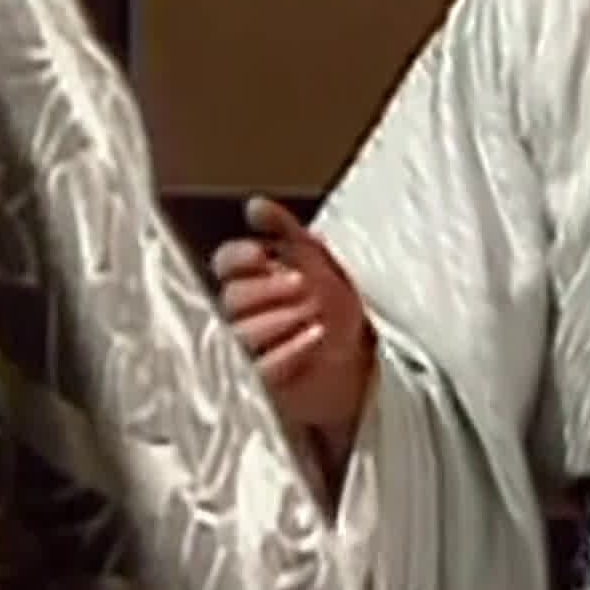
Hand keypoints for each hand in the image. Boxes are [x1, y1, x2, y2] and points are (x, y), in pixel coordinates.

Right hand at [208, 195, 376, 463]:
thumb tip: (253, 205)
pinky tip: (314, 336)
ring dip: (277, 319)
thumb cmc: (338, 310)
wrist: (364, 364)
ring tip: (311, 312)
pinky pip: (261, 368)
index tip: (260, 254)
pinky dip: (288, 350)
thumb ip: (286, 230)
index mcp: (255, 280)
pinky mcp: (264, 384)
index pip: (225, 264)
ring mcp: (252, 350)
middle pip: (231, 298)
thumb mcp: (321, 262)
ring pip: (241, 333)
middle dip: (265, 289)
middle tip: (302, 284)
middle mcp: (247, 314)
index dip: (237, 257)